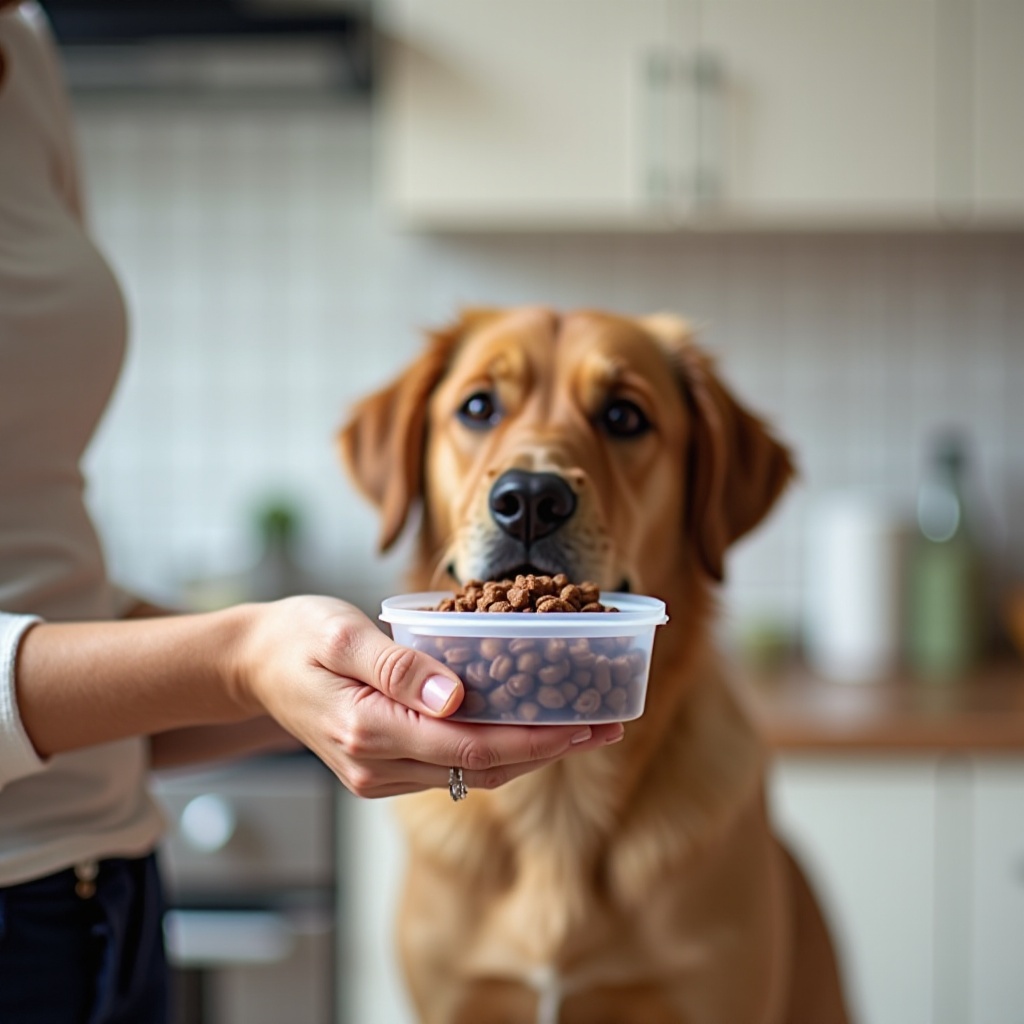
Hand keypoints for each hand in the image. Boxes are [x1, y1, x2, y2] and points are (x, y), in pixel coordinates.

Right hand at [232, 596, 623, 797]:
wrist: (253, 663)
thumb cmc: (298, 636)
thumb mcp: (341, 634)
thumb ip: (398, 665)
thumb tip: (456, 696)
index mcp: (368, 729)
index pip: (472, 747)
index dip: (536, 739)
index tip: (587, 723)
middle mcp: (376, 765)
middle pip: (482, 768)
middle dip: (550, 749)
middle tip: (607, 725)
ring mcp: (378, 775)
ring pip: (471, 774)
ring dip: (531, 753)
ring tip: (583, 728)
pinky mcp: (381, 770)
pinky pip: (452, 768)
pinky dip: (497, 751)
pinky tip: (528, 728)